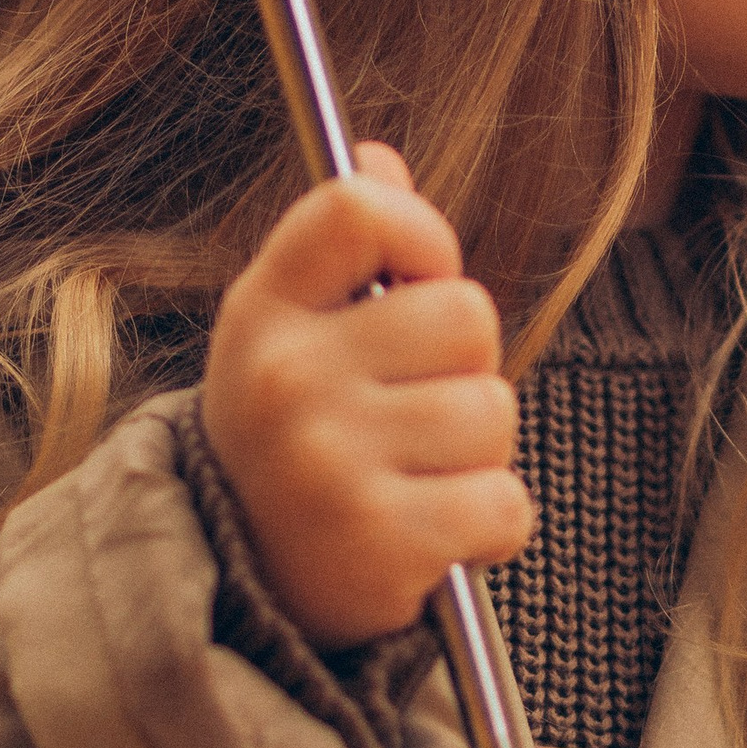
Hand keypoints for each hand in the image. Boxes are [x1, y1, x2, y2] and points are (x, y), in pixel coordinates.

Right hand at [200, 144, 530, 647]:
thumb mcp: (288, 338)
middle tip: (412, 415)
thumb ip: (342, 250)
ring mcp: (331, 463)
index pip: (359, 209)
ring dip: (477, 455)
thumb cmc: (289, 446)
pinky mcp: (382, 542)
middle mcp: (287, 381)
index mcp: (263, 314)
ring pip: (493, 412)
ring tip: (414, 481)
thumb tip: (382, 154)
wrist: (242, 593)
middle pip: (464, 314)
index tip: (422, 280)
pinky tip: (434, 536)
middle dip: (464, 367)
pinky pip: (504, 503)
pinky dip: (489, 527)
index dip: (422, 235)